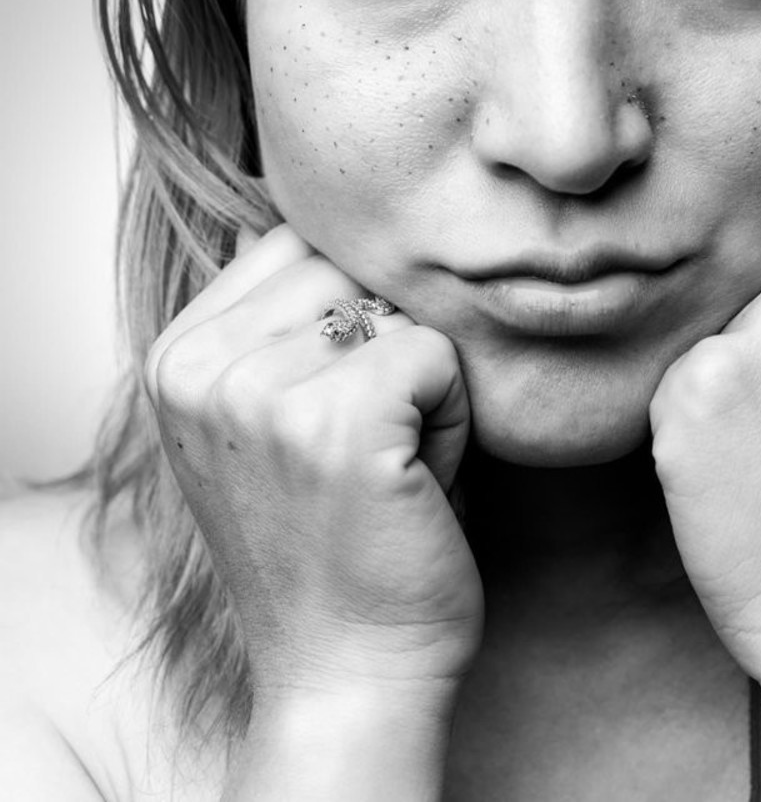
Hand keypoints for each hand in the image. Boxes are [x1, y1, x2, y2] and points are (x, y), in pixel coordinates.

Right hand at [144, 223, 482, 706]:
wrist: (349, 669)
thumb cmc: (335, 536)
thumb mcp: (273, 417)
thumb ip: (281, 321)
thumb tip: (327, 220)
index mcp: (177, 356)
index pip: (297, 246)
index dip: (349, 319)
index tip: (333, 416)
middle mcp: (201, 366)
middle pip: (352, 269)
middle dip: (388, 345)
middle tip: (373, 445)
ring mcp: (260, 392)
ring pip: (399, 308)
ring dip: (423, 379)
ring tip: (393, 461)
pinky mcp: (334, 421)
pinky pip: (436, 352)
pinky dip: (454, 413)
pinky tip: (418, 479)